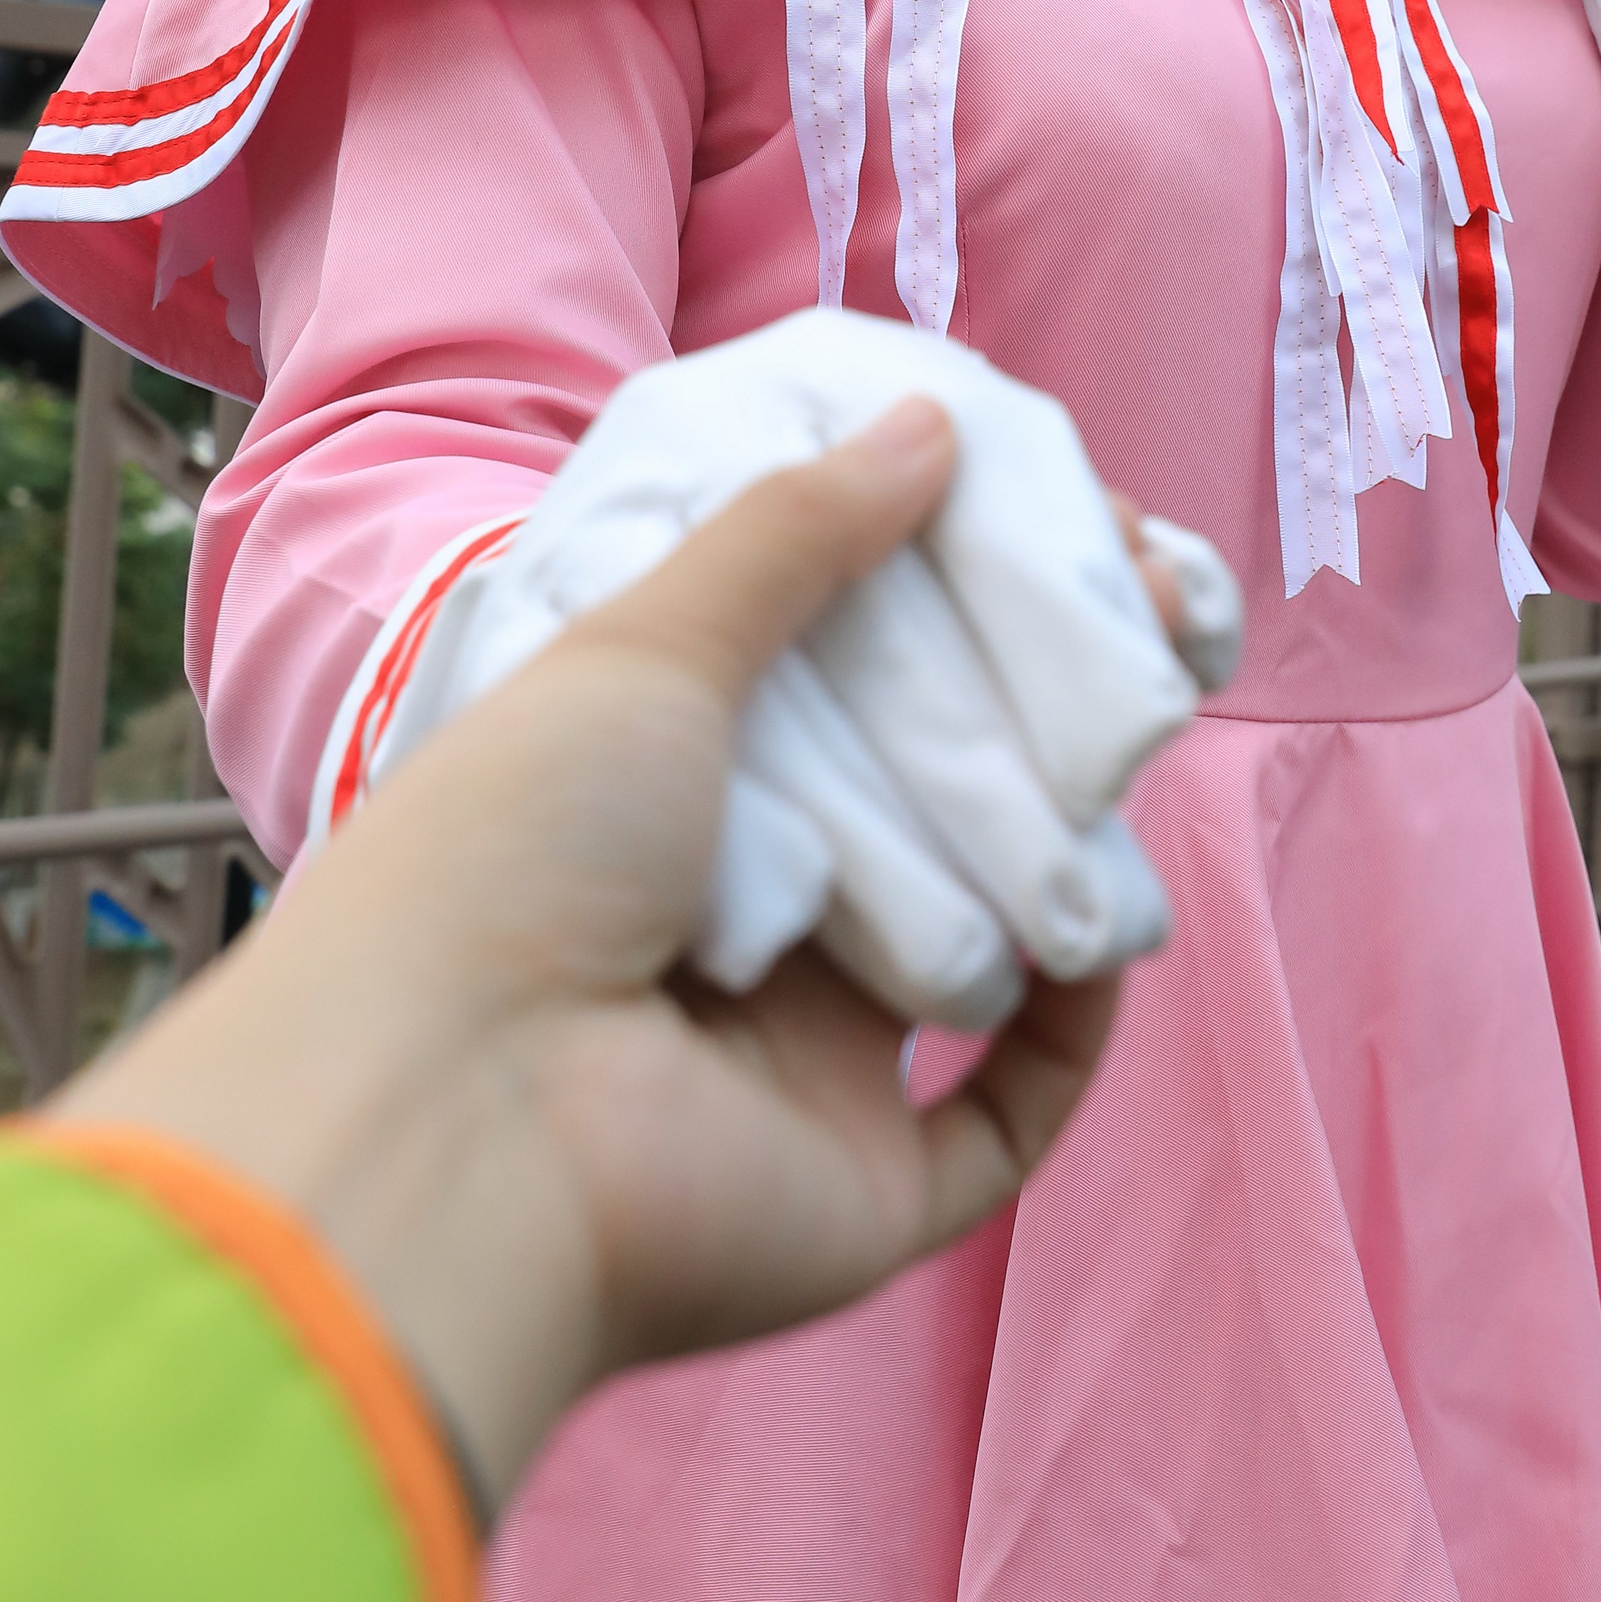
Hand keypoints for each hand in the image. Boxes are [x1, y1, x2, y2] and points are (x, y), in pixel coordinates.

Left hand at [364, 309, 1239, 1030]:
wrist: (454, 1116)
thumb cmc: (511, 854)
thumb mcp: (642, 645)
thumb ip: (791, 534)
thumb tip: (930, 423)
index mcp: (666, 789)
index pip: (840, 683)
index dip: (952, 610)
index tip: (1059, 537)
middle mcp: (741, 920)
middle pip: (927, 805)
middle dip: (1036, 718)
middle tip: (1146, 627)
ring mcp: (804, 1057)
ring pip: (983, 940)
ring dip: (1065, 850)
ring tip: (1130, 748)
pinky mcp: (867, 1178)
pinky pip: (1006, 1113)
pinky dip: (1070, 1034)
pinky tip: (1102, 940)